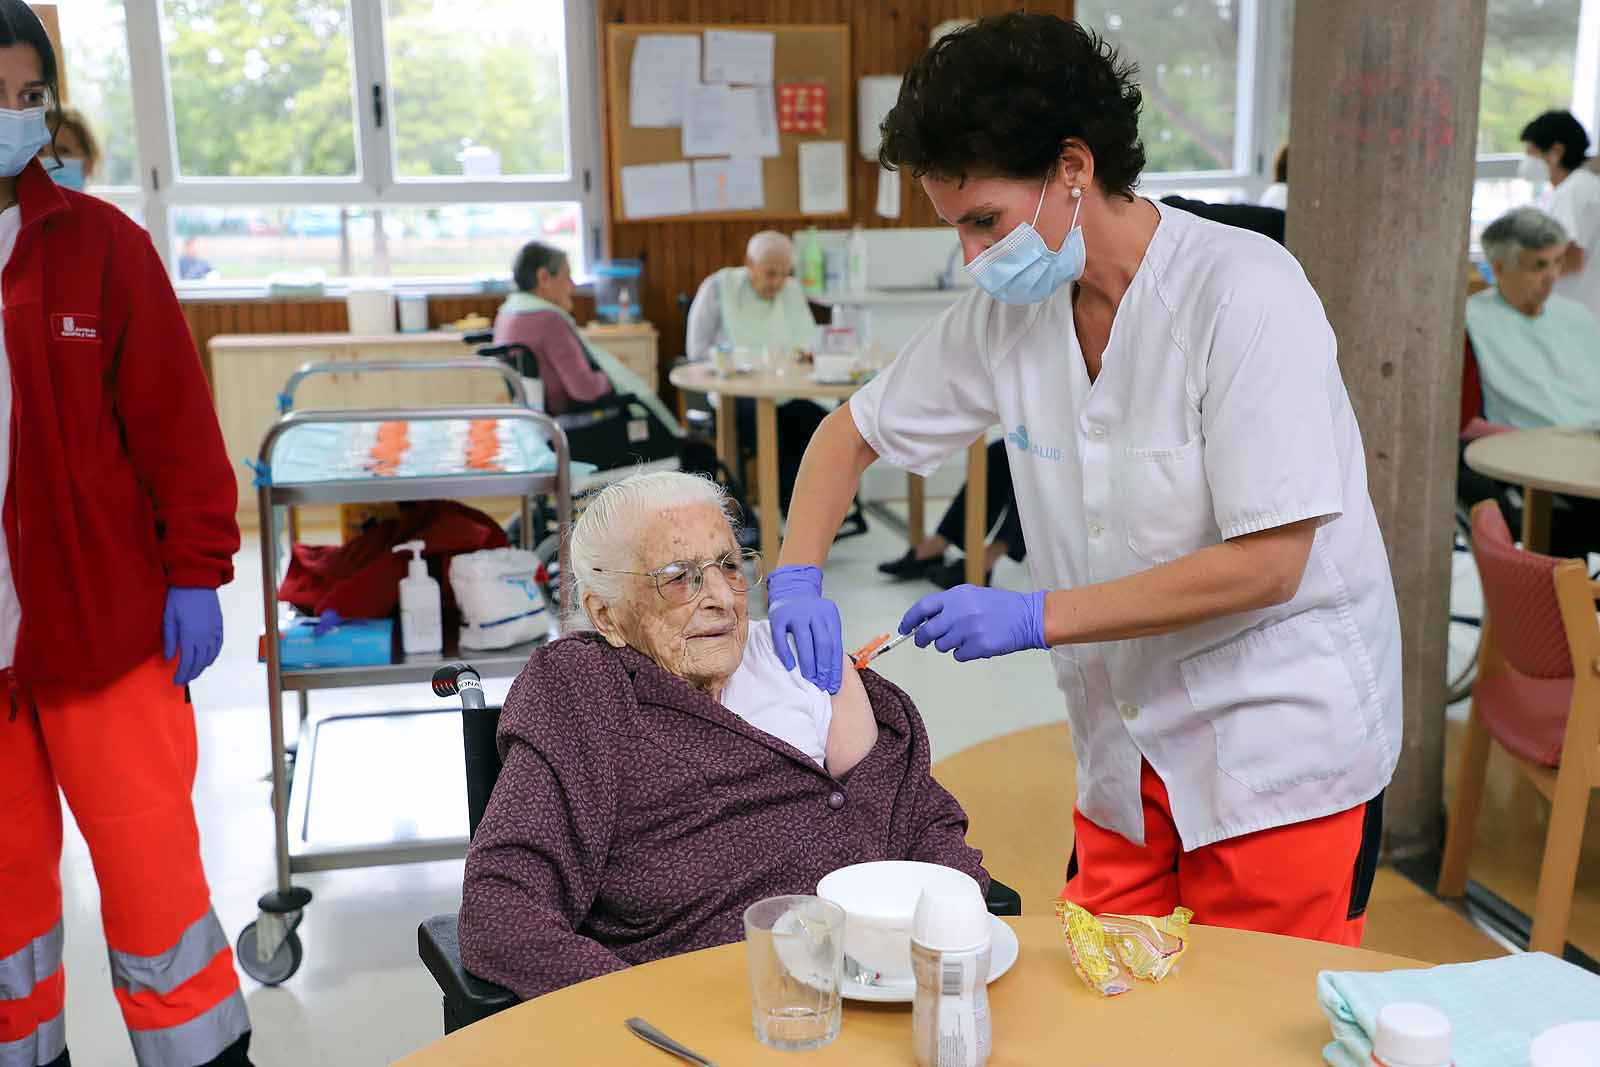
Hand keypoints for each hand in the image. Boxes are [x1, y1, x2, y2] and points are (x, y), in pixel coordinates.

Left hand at [163, 587, 223, 686]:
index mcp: (190, 635)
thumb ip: (169, 639)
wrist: (197, 580)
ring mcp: (214, 631)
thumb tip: (169, 657)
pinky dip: (213, 656)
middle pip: (200, 662)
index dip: (182, 673)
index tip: (177, 681)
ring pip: (210, 656)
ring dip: (202, 667)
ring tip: (194, 673)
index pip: (187, 661)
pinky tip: (208, 660)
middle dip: (192, 673)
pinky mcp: (219, 625)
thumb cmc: (179, 597)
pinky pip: (218, 646)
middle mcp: (205, 636)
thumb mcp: (168, 618)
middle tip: (184, 681)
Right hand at [766, 564, 841, 692]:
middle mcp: (814, 612)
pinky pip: (782, 638)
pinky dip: (786, 654)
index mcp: (830, 614)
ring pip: (805, 642)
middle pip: (823, 644)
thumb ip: (829, 639)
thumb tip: (832, 672)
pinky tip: (790, 666)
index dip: (835, 667)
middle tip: (821, 684)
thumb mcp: (824, 620)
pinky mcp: (779, 616)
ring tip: (809, 679)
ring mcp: (796, 613)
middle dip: (823, 667)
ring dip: (808, 664)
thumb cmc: (810, 612)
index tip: (833, 684)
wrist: (791, 588)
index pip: (835, 645)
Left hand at [901, 585, 1046, 661]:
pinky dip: (964, 653)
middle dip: (922, 639)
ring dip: (948, 645)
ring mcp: (968, 631)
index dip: (909, 619)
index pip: (923, 608)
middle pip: (927, 632)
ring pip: (942, 646)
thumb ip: (949, 606)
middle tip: (923, 641)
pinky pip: (958, 656)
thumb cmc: (1000, 606)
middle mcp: (959, 612)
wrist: (1028, 617)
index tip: (904, 628)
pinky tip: (977, 644)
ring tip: (966, 637)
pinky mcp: (978, 647)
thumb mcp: (972, 596)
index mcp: (956, 596)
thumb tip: (925, 620)